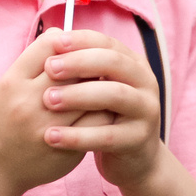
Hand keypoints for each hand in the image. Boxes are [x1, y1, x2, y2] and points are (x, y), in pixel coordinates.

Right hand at [0, 31, 94, 195]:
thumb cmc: (2, 120)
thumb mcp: (6, 86)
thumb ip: (32, 61)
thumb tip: (62, 33)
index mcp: (12, 83)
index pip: (48, 46)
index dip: (67, 42)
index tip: (75, 48)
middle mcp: (28, 104)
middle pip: (73, 68)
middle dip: (88, 63)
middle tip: (96, 64)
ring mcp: (48, 128)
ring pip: (90, 94)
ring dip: (101, 86)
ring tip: (104, 84)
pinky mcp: (65, 148)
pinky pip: (97, 122)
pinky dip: (105, 111)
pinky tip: (103, 108)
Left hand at [38, 31, 166, 188]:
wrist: (133, 160)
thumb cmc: (105, 116)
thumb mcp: (95, 87)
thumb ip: (79, 66)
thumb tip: (49, 35)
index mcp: (133, 64)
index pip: (108, 43)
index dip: (81, 41)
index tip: (53, 44)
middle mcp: (145, 82)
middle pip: (114, 63)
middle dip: (79, 63)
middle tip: (49, 68)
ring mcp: (146, 111)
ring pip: (114, 95)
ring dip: (79, 95)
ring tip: (48, 100)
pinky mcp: (139, 139)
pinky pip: (107, 135)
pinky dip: (78, 136)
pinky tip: (52, 136)